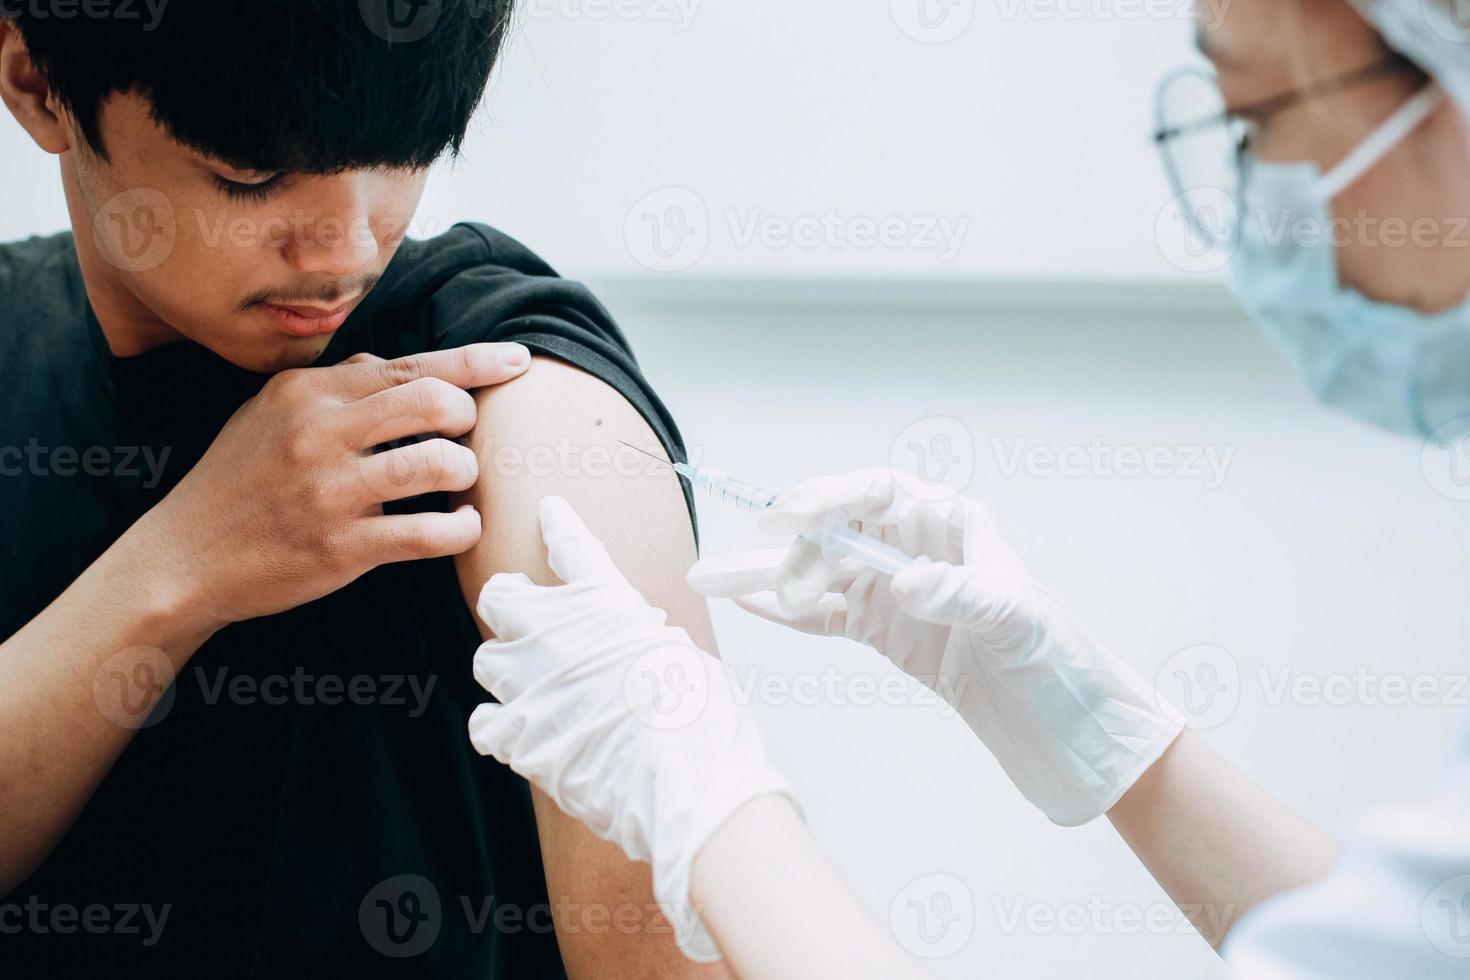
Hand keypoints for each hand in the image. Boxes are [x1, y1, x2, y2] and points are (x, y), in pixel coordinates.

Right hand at [134, 343, 531, 630]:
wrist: (183, 557)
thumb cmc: (240, 480)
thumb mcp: (272, 413)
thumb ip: (338, 387)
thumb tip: (403, 364)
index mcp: (309, 392)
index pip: (411, 364)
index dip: (475, 361)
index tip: (518, 360)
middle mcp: (320, 433)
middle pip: (434, 401)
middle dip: (469, 416)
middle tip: (464, 437)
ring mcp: (331, 491)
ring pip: (438, 463)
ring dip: (466, 472)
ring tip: (460, 484)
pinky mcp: (341, 547)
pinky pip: (429, 533)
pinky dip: (462, 529)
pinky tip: (462, 526)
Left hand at [468, 496, 794, 962]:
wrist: (683, 776)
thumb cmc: (700, 717)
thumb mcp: (680, 656)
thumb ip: (644, 642)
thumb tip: (631, 652)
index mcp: (606, 601)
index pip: (573, 546)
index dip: (559, 523)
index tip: (548, 508)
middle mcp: (556, 630)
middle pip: (502, 597)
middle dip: (510, 603)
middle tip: (523, 617)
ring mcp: (529, 680)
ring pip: (489, 660)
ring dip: (508, 669)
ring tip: (530, 687)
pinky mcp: (515, 733)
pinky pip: (486, 721)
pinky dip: (498, 726)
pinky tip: (513, 733)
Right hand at [688, 468, 1182, 826]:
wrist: (1069, 726)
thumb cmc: (1058, 659)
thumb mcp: (1018, 622)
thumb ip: (961, 596)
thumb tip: (904, 581)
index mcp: (952, 523)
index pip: (879, 492)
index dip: (830, 496)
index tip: (788, 516)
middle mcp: (917, 549)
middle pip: (837, 532)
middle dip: (788, 545)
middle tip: (741, 564)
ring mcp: (896, 593)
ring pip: (820, 576)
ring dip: (768, 578)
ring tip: (709, 579)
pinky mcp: (886, 634)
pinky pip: (827, 616)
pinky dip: (787, 612)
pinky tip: (747, 604)